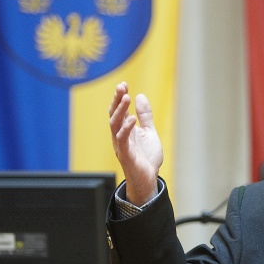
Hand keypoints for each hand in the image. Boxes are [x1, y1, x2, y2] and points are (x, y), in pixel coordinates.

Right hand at [108, 82, 163, 205]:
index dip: (120, 97)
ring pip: (115, 125)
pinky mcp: (126, 155)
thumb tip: (140, 96)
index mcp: (125, 130)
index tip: (124, 84)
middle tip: (122, 87)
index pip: (119, 110)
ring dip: (120, 111)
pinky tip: (132, 119)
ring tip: (126, 97)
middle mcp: (120, 136)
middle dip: (117, 100)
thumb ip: (145, 116)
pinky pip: (122, 140)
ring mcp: (121, 145)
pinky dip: (126, 129)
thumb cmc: (147, 157)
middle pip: (114, 114)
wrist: (148, 179)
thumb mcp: (149, 132)